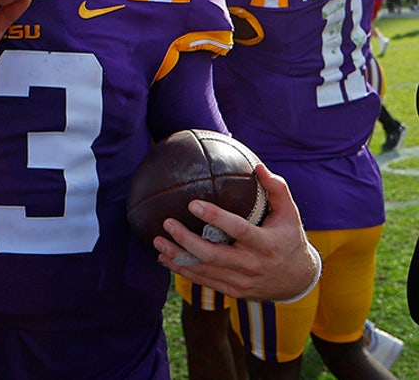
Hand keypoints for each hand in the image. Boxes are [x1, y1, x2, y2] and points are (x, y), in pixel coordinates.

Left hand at [154, 163, 318, 301]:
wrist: (298, 281)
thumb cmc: (289, 239)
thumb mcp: (289, 214)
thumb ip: (276, 189)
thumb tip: (257, 166)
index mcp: (266, 244)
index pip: (238, 230)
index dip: (214, 217)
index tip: (192, 203)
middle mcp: (252, 265)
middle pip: (213, 254)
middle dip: (186, 239)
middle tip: (167, 223)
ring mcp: (241, 280)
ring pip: (203, 269)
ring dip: (177, 256)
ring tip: (157, 240)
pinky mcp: (233, 291)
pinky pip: (203, 281)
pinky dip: (183, 270)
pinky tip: (165, 258)